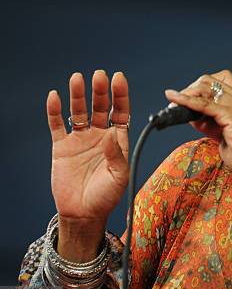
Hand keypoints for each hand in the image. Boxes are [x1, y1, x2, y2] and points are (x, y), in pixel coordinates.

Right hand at [48, 71, 129, 227]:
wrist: (83, 213)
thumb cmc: (106, 196)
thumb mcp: (119, 176)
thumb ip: (116, 154)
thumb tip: (111, 133)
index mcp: (117, 140)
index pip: (120, 112)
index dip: (120, 95)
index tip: (119, 78)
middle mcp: (99, 135)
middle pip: (100, 107)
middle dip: (100, 91)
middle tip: (99, 75)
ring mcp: (80, 139)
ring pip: (79, 112)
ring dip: (78, 95)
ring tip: (77, 78)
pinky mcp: (62, 147)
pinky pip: (57, 125)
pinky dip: (55, 111)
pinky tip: (54, 96)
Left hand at [165, 70, 231, 185]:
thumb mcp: (225, 135)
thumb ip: (211, 124)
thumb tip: (193, 118)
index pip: (219, 82)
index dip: (201, 87)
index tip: (188, 98)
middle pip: (209, 81)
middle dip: (190, 89)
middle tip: (178, 102)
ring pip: (205, 89)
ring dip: (186, 94)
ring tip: (173, 102)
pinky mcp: (230, 115)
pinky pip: (203, 104)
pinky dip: (186, 101)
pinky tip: (175, 100)